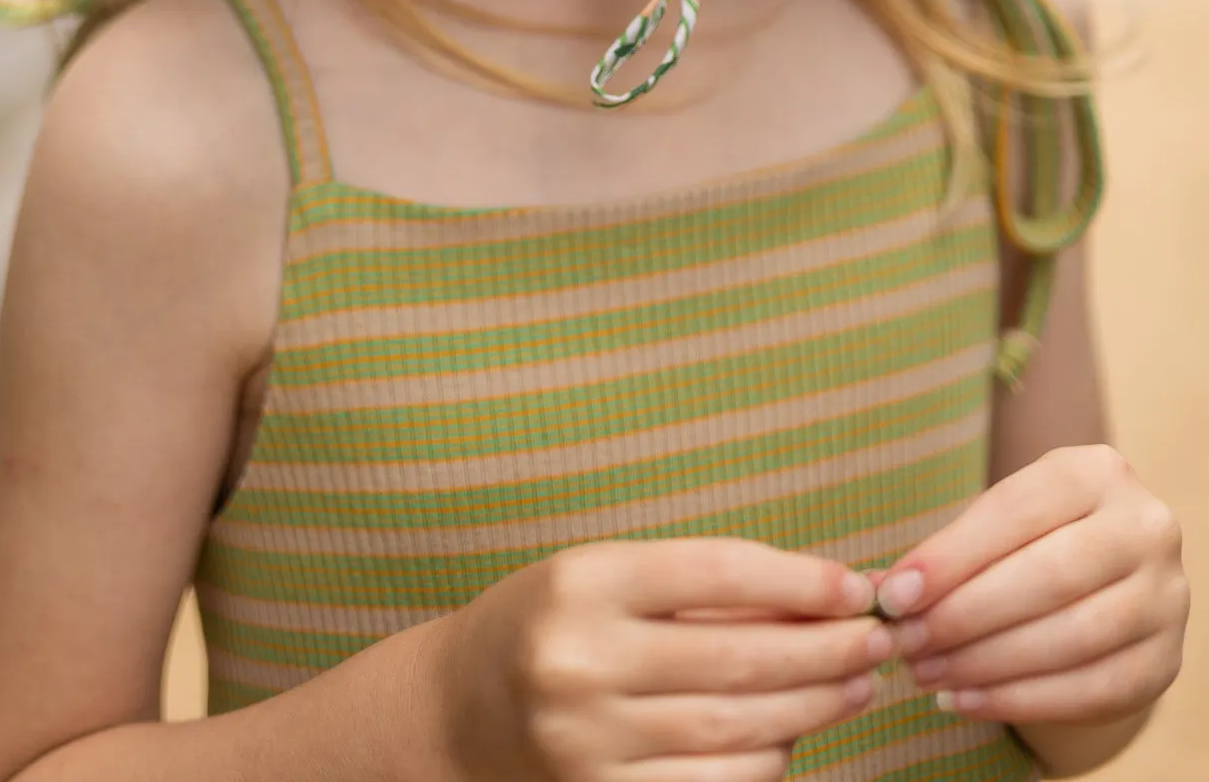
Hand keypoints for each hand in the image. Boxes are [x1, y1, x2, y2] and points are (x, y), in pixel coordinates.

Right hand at [435, 536, 890, 780]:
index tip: (856, 586)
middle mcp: (582, 661)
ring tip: (854, 686)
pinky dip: (765, 763)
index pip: (719, 572)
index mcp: (585, 582)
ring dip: (812, 709)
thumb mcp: (606, 577)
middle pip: (740, 657)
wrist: (459, 709)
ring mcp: (589, 742)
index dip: (800, 580)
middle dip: (826, 650)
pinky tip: (790, 738)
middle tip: (876, 641)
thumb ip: (699, 587)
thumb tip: (821, 597)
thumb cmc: (553, 624)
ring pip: (737, 729)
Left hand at [877, 445, 1187, 727]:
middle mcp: (1145, 529)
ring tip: (927, 673)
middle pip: (1048, 578)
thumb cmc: (1035, 538)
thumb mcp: (998, 521)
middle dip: (965, 616)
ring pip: (1072, 638)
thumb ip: (948, 553)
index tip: (896, 596)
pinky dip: (1021, 701)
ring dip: (987, 663)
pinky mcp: (1165, 661)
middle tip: (907, 644)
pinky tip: (968, 699)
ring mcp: (1165, 598)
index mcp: (1097, 472)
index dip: (951, 557)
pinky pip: (1092, 690)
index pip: (1015, 512)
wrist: (1109, 574)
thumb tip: (885, 591)